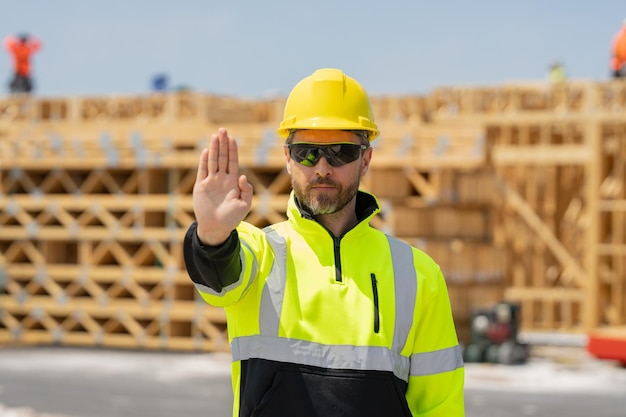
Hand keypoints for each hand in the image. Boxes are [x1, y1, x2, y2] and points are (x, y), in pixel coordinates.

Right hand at [192, 128, 252, 244]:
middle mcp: (222, 179)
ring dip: (214, 148)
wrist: (216, 228)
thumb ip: (247, 190)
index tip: (233, 138)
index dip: (233, 150)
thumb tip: (243, 176)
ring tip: (215, 136)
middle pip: (223, 158)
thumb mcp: (244, 205)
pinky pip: (202, 171)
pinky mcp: (201, 186)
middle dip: (223, 144)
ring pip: (213, 161)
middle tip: (223, 130)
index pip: (233, 162)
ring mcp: (211, 182)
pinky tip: (206, 151)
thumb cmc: (232, 218)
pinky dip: (204, 161)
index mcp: (233, 182)